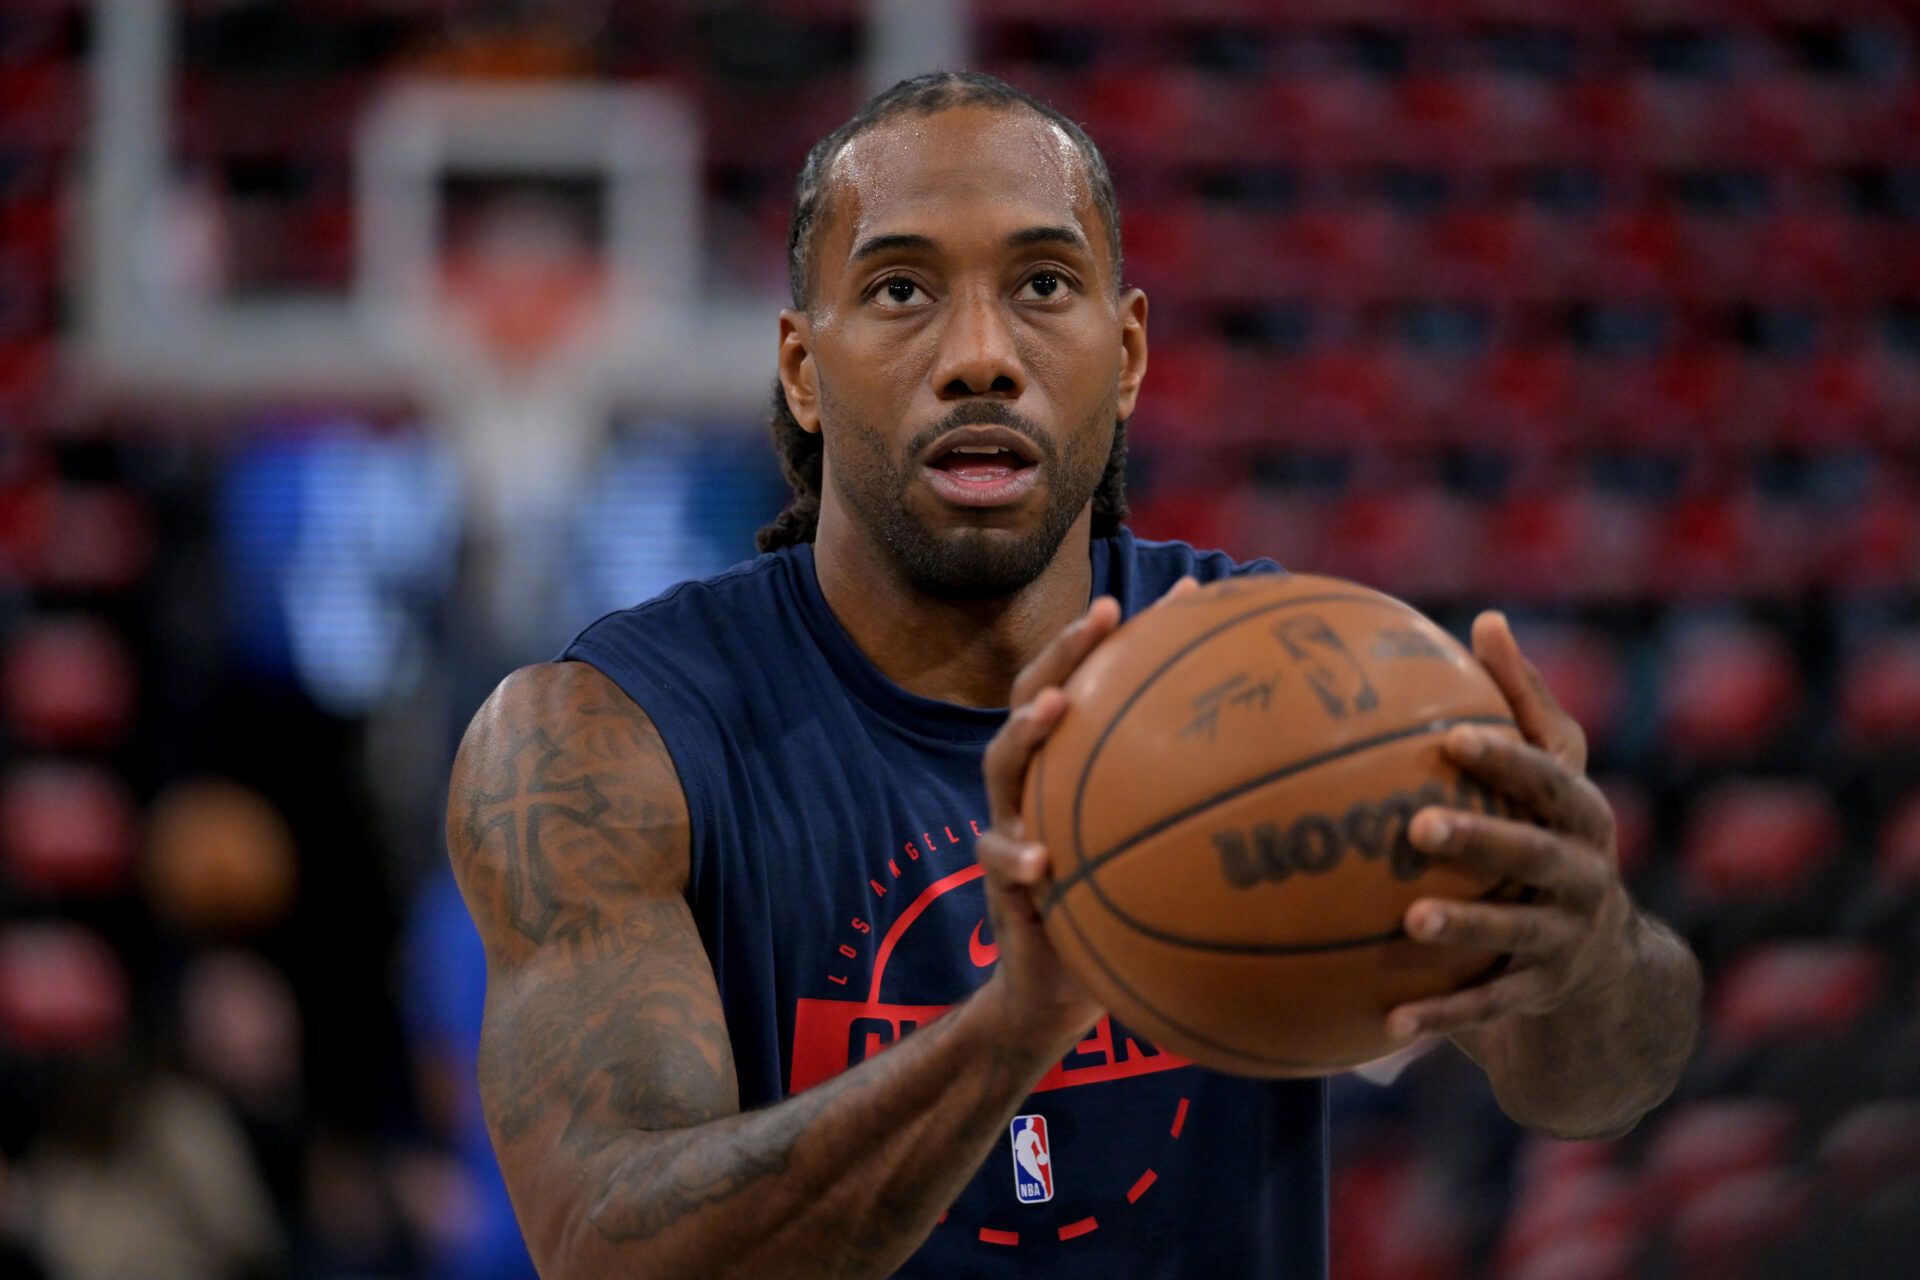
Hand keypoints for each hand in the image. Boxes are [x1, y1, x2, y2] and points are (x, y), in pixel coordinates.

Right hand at [974, 578, 1197, 1055]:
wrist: (1059, 992)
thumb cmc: (1129, 918)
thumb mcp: (1174, 864)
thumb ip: (1213, 824)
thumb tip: (1313, 787)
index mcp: (1078, 765)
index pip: (1105, 680)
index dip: (1154, 637)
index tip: (1194, 590)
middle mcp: (1038, 782)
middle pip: (1038, 696)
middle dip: (1069, 653)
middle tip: (1105, 617)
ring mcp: (1011, 824)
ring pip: (1003, 763)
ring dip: (1026, 732)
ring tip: (1054, 711)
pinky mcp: (1002, 883)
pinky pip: (999, 861)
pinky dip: (1015, 854)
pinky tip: (1041, 859)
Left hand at [1386, 611, 1633, 1040]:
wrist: (1608, 960)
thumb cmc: (1556, 833)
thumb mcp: (1556, 770)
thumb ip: (1523, 700)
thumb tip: (1487, 619)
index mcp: (1581, 813)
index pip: (1547, 776)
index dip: (1506, 757)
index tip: (1454, 735)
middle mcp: (1583, 873)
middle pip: (1535, 853)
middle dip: (1482, 838)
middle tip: (1419, 825)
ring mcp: (1564, 936)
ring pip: (1514, 931)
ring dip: (1464, 926)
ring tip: (1410, 921)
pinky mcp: (1539, 991)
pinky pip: (1489, 1005)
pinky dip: (1442, 1016)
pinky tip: (1387, 1024)